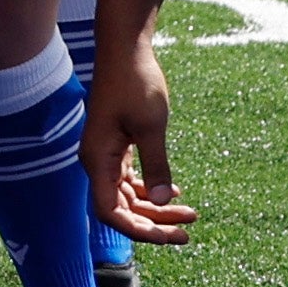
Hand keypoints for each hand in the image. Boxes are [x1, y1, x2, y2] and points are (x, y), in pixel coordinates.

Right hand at [84, 38, 196, 244]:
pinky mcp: (116, 145)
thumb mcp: (152, 127)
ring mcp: (106, 154)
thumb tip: (161, 200)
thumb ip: (156, 166)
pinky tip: (174, 193)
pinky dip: (151, 190)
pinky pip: (131, 179)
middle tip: (188, 233)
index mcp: (98, 160)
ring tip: (189, 214)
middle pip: (122, 209)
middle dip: (154, 223)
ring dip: (156, 208)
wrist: (126, 49)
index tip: (170, 237)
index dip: (139, 231)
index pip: (111, 213)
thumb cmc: (136, 84)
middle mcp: (97, 162)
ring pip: (128, 196)